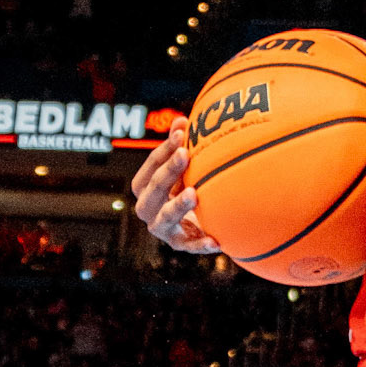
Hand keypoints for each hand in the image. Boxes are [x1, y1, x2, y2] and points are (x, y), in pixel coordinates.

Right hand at [130, 124, 220, 253]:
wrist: (203, 221)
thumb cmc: (191, 185)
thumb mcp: (185, 167)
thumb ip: (180, 145)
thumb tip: (181, 119)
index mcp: (149, 190)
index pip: (149, 170)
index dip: (162, 152)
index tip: (182, 134)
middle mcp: (151, 210)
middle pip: (151, 193)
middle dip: (167, 172)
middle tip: (185, 155)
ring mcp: (165, 230)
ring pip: (163, 220)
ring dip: (176, 206)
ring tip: (194, 193)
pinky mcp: (183, 245)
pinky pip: (190, 247)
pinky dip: (201, 244)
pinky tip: (216, 241)